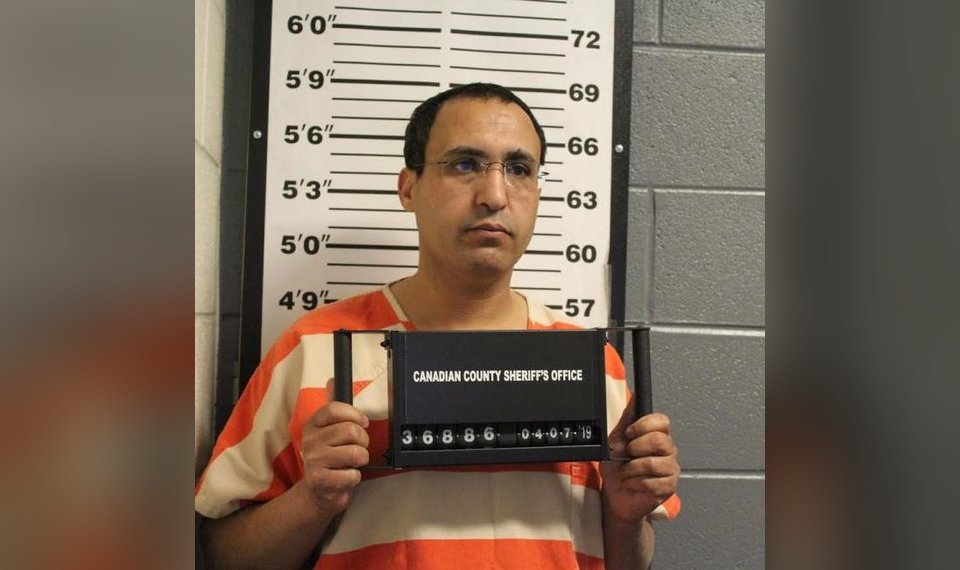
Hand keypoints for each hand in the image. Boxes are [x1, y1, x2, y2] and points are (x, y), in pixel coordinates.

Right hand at [298, 400, 369, 516]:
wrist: (318, 490)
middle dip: (363, 440)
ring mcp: (314, 461)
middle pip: (350, 430)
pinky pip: (352, 474)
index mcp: (312, 425)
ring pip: (355, 452)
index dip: (355, 414)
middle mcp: (310, 441)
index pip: (334, 409)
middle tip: (359, 446)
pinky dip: (355, 477)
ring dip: (361, 459)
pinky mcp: (320, 480)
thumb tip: (331, 380)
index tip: (362, 422)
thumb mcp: (327, 430)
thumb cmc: (328, 457)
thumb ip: (333, 407)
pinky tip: (346, 476)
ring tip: (352, 462)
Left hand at [601, 410, 679, 522]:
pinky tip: (633, 484)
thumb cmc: (617, 469)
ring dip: (630, 469)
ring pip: (651, 463)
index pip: (662, 421)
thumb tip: (634, 397)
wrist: (616, 496)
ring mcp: (670, 469)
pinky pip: (651, 482)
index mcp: (657, 435)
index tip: (628, 433)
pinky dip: (634, 483)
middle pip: (659, 440)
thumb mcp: (615, 441)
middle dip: (634, 448)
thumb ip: (626, 420)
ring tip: (626, 473)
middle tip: (625, 455)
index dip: (643, 425)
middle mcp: (667, 450)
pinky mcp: (668, 487)